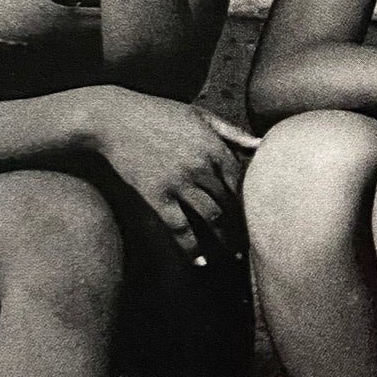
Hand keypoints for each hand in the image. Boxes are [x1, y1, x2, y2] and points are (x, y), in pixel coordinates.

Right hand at [79, 88, 249, 261]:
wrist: (114, 119)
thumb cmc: (159, 113)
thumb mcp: (199, 116)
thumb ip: (232, 132)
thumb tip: (262, 143)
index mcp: (214, 148)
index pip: (243, 181)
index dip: (252, 200)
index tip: (259, 214)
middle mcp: (201, 167)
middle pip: (231, 202)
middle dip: (243, 224)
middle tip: (252, 241)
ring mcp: (179, 183)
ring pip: (212, 217)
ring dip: (226, 239)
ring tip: (235, 255)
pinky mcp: (156, 196)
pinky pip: (179, 227)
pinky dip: (191, 247)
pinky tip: (201, 262)